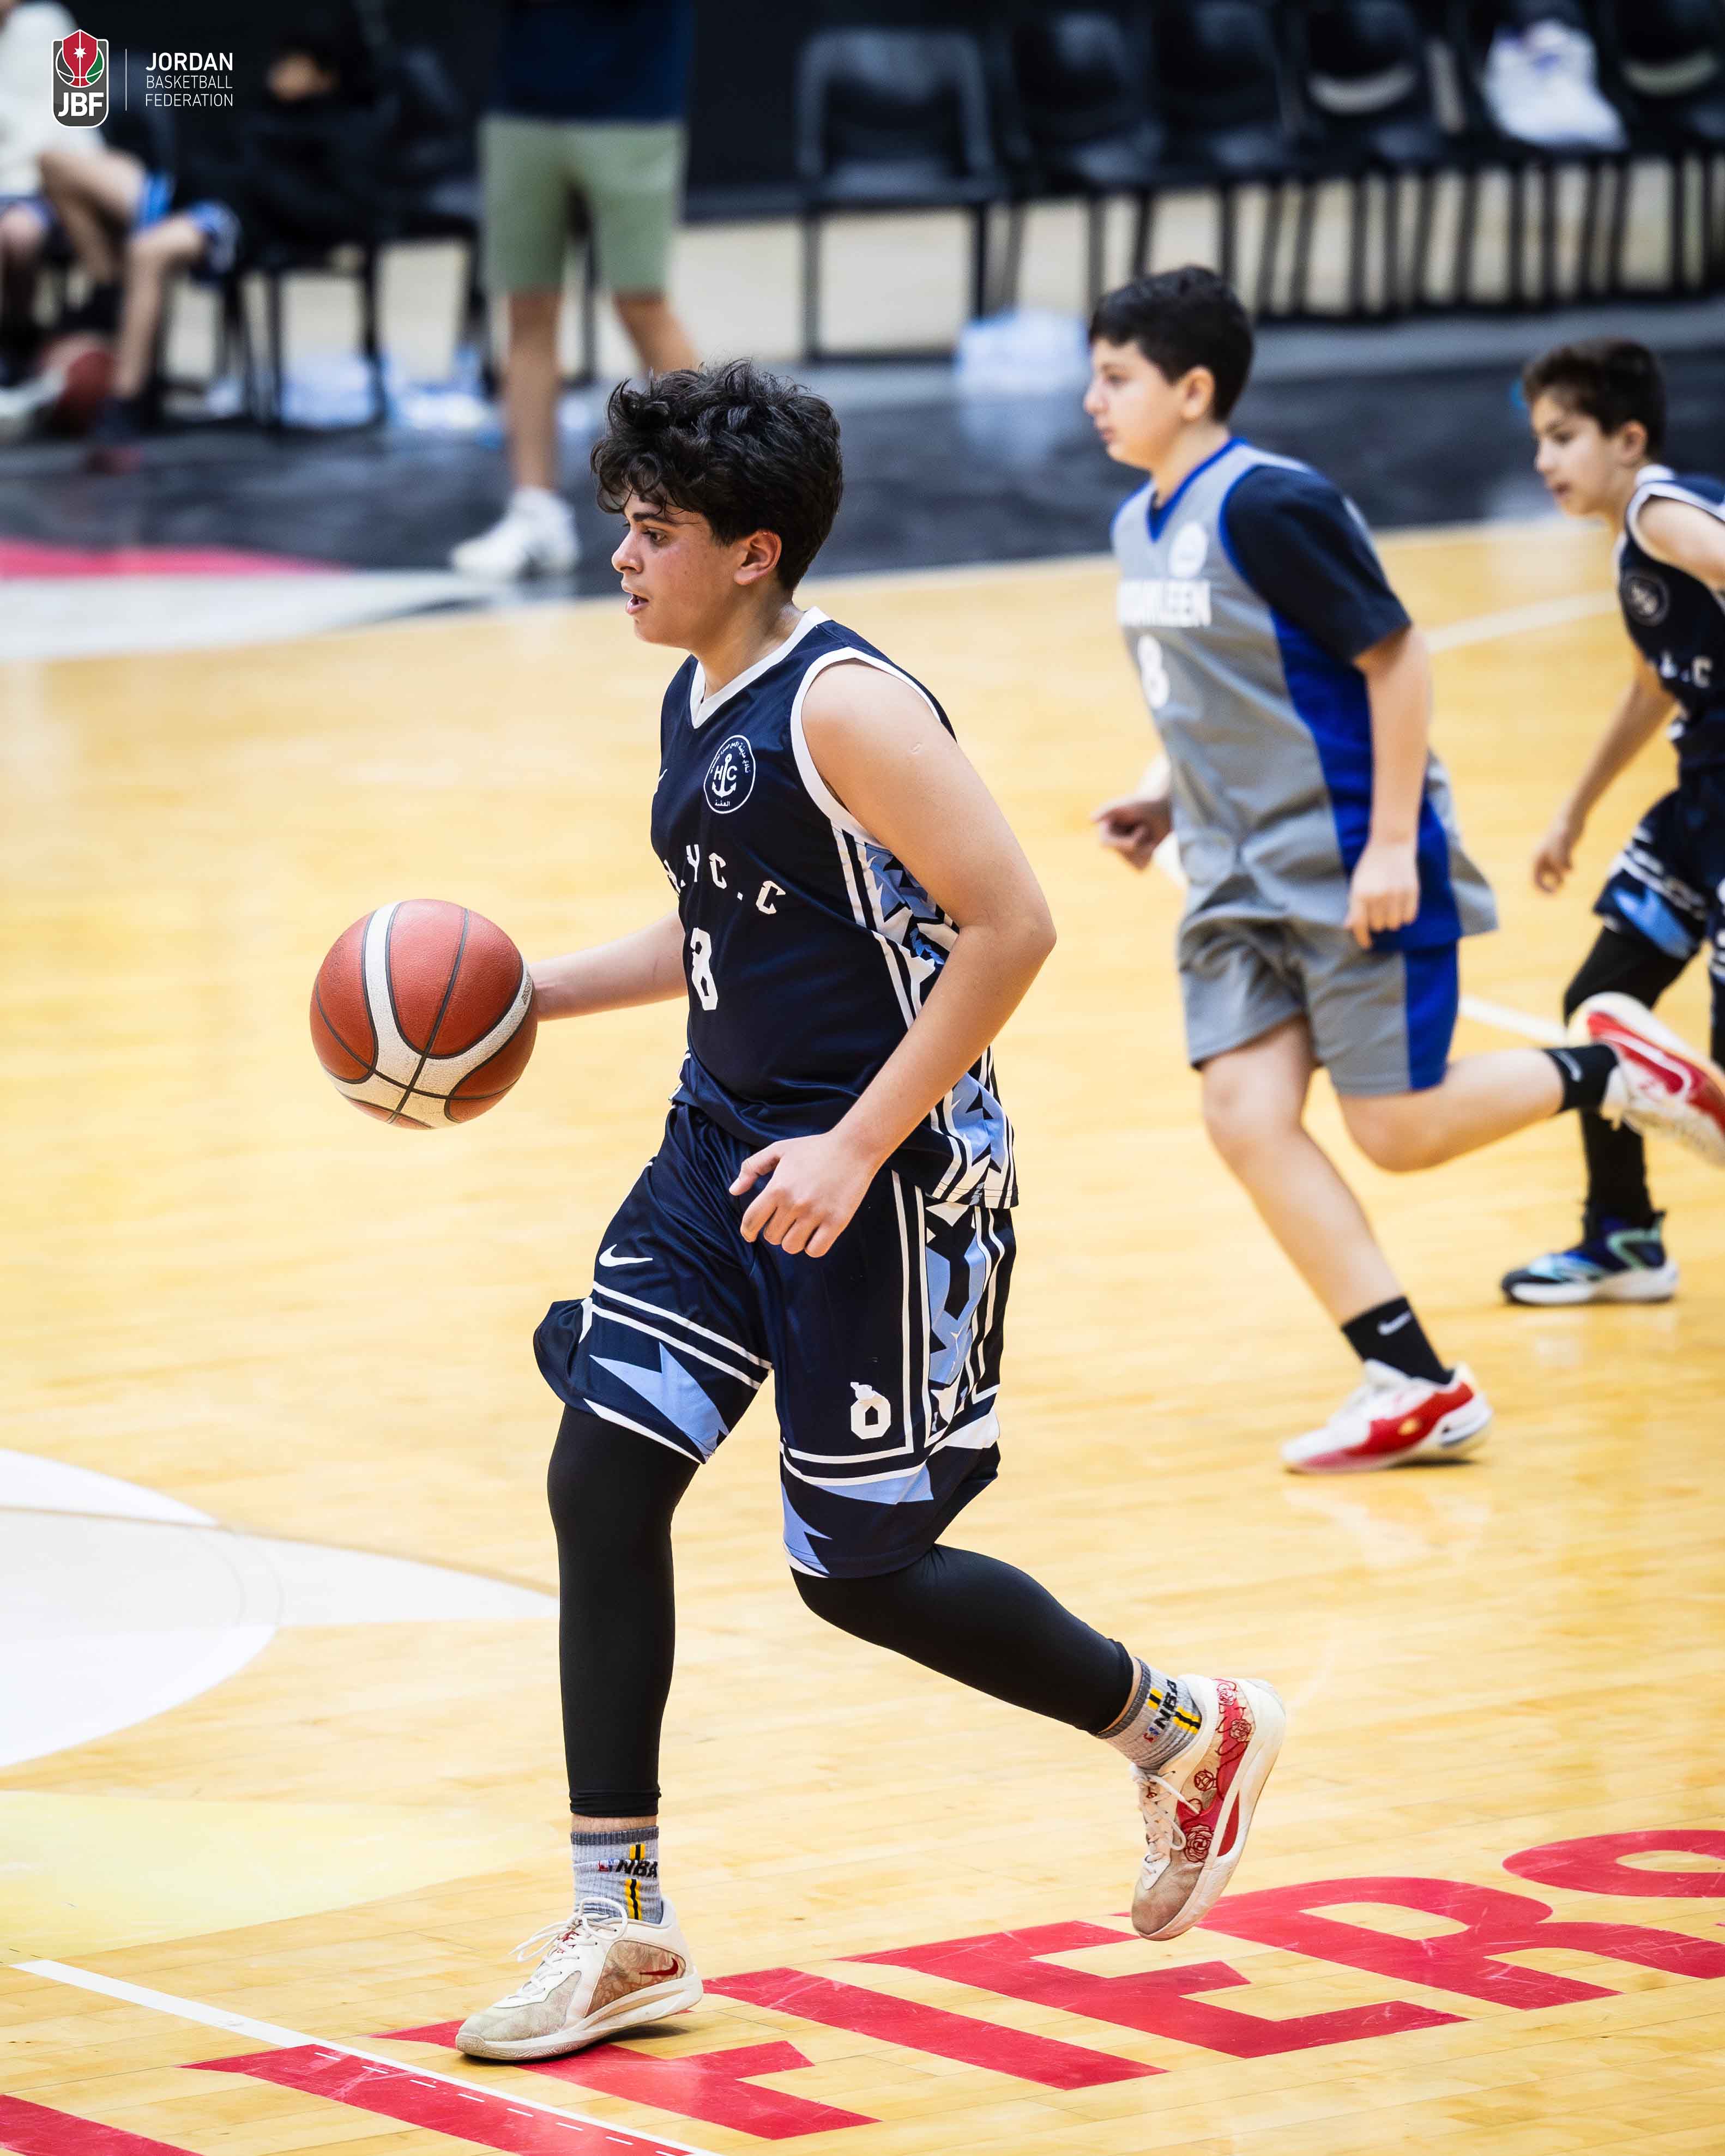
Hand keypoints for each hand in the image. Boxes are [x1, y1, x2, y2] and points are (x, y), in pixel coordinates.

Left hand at [731, 1129, 880, 1256]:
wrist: (854, 1148)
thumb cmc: (814, 1148)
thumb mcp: (779, 1150)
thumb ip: (752, 1167)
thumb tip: (733, 1190)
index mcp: (777, 1187)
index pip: (751, 1220)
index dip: (747, 1231)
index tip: (750, 1235)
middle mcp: (794, 1203)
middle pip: (771, 1236)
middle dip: (774, 1231)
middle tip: (785, 1221)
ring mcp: (816, 1214)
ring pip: (791, 1246)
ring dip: (792, 1240)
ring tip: (799, 1227)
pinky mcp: (836, 1222)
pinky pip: (815, 1251)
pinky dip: (811, 1247)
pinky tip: (814, 1234)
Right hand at [1091, 791, 1172, 870]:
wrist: (1165, 808)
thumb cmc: (1144, 803)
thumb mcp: (1125, 804)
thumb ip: (1107, 809)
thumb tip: (1091, 820)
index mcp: (1106, 828)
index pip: (1104, 843)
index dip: (1120, 844)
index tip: (1134, 842)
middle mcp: (1113, 841)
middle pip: (1121, 854)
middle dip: (1136, 842)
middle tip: (1144, 827)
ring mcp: (1125, 852)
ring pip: (1132, 862)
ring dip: (1145, 848)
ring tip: (1148, 832)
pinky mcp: (1137, 859)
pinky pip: (1140, 867)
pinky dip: (1149, 856)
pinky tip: (1152, 842)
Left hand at [1344, 838, 1419, 948]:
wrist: (1391, 844)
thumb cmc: (1370, 866)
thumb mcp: (1357, 884)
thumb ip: (1354, 906)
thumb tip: (1349, 927)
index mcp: (1360, 894)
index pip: (1360, 925)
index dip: (1363, 938)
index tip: (1367, 944)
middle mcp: (1378, 896)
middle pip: (1378, 926)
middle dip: (1377, 923)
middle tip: (1378, 912)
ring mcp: (1396, 894)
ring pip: (1394, 924)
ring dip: (1391, 921)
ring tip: (1390, 909)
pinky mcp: (1412, 892)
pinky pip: (1409, 917)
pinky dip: (1405, 916)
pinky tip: (1401, 906)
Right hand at [1532, 806, 1583, 893]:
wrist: (1570, 817)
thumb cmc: (1564, 830)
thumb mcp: (1563, 844)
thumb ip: (1563, 858)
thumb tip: (1567, 872)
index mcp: (1537, 858)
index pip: (1536, 880)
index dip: (1543, 889)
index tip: (1554, 893)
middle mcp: (1542, 858)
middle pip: (1542, 878)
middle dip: (1551, 885)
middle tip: (1561, 887)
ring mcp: (1551, 856)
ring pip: (1552, 873)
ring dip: (1558, 879)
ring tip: (1565, 880)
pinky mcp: (1560, 852)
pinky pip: (1560, 867)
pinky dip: (1565, 870)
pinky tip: (1571, 867)